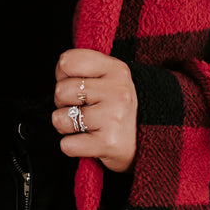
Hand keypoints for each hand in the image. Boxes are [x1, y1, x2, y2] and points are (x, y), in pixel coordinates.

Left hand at [52, 49, 137, 172]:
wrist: (149, 141)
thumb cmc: (119, 108)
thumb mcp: (110, 78)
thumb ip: (86, 67)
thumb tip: (60, 68)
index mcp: (117, 69)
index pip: (68, 62)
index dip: (63, 75)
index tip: (76, 84)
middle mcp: (118, 91)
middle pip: (61, 91)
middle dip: (64, 103)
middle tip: (84, 109)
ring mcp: (114, 117)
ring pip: (60, 119)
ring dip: (66, 127)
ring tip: (87, 126)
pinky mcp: (108, 143)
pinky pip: (67, 145)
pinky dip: (72, 147)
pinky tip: (89, 142)